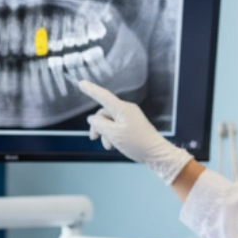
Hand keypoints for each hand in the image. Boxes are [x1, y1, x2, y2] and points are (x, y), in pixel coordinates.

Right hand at [77, 80, 193, 184]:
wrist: (156, 154)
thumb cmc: (136, 143)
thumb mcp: (113, 134)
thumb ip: (99, 124)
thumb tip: (92, 119)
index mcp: (122, 109)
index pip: (103, 96)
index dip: (91, 90)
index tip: (81, 83)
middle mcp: (126, 110)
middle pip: (104, 113)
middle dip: (97, 126)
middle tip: (93, 138)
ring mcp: (130, 117)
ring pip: (109, 122)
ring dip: (105, 133)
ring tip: (108, 146)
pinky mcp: (132, 125)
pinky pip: (116, 126)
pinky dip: (112, 135)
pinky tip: (114, 145)